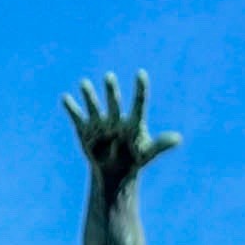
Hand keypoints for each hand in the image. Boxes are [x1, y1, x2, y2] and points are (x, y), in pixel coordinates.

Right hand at [64, 72, 180, 188]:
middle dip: (111, 91)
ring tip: (84, 83)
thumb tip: (178, 138)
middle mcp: (116, 118)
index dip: (140, 90)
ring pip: (94, 106)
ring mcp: (99, 122)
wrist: (114, 171)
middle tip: (109, 76)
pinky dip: (72, 108)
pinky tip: (66, 98)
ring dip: (89, 96)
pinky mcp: (84, 129)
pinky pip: (77, 117)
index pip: (139, 104)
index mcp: (133, 123)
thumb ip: (160, 145)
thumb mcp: (147, 154)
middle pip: (114, 103)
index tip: (141, 73)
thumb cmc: (133, 159)